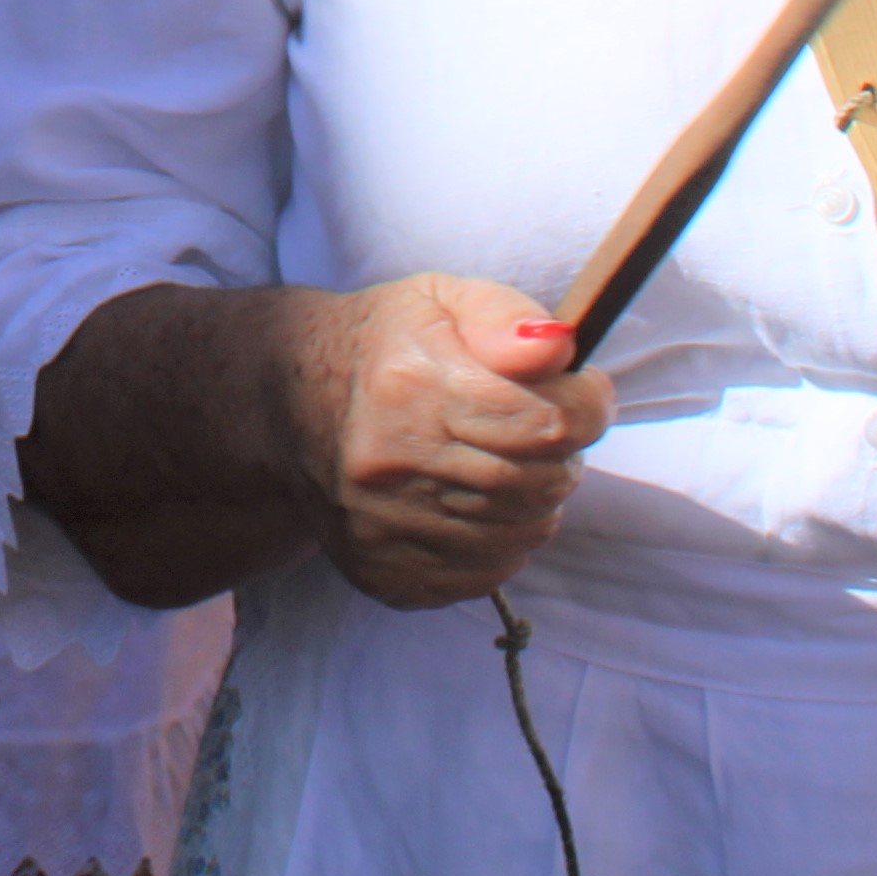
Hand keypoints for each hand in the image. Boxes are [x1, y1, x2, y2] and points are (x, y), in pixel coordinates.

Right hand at [269, 274, 605, 608]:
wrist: (289, 403)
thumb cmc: (383, 345)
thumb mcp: (441, 300)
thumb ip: (506, 316)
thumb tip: (561, 348)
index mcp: (412, 386)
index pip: (547, 423)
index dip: (587, 407)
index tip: (582, 393)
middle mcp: (393, 464)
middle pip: (539, 485)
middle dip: (562, 456)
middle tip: (540, 430)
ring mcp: (386, 529)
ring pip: (521, 535)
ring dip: (534, 501)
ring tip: (503, 464)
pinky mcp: (385, 574)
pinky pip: (486, 575)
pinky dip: (500, 542)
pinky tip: (473, 506)